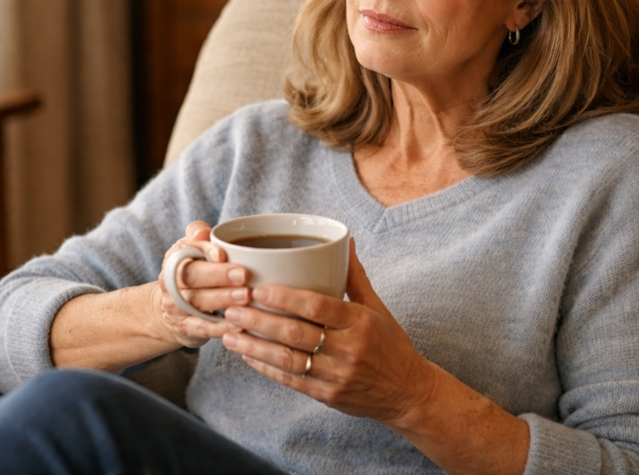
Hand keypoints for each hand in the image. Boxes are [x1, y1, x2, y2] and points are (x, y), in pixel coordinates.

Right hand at [154, 220, 251, 348]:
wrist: (173, 311)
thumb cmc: (194, 272)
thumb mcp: (193, 250)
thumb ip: (199, 235)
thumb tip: (202, 233)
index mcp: (174, 259)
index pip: (185, 251)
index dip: (203, 251)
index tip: (222, 254)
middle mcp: (170, 284)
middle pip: (191, 277)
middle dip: (218, 276)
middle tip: (243, 275)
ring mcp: (176, 308)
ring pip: (198, 303)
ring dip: (223, 300)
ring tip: (246, 296)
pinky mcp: (186, 329)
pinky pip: (203, 329)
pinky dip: (221, 327)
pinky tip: (240, 323)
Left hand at [220, 239, 437, 426]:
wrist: (408, 393)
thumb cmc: (390, 345)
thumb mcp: (378, 308)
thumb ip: (356, 277)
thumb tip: (345, 241)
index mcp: (359, 322)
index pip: (317, 306)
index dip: (285, 298)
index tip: (258, 289)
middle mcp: (347, 348)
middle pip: (295, 333)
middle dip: (259, 321)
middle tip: (232, 309)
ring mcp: (336, 375)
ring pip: (287, 359)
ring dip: (254, 346)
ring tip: (229, 333)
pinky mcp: (327, 396)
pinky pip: (291, 380)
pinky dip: (266, 368)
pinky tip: (248, 355)